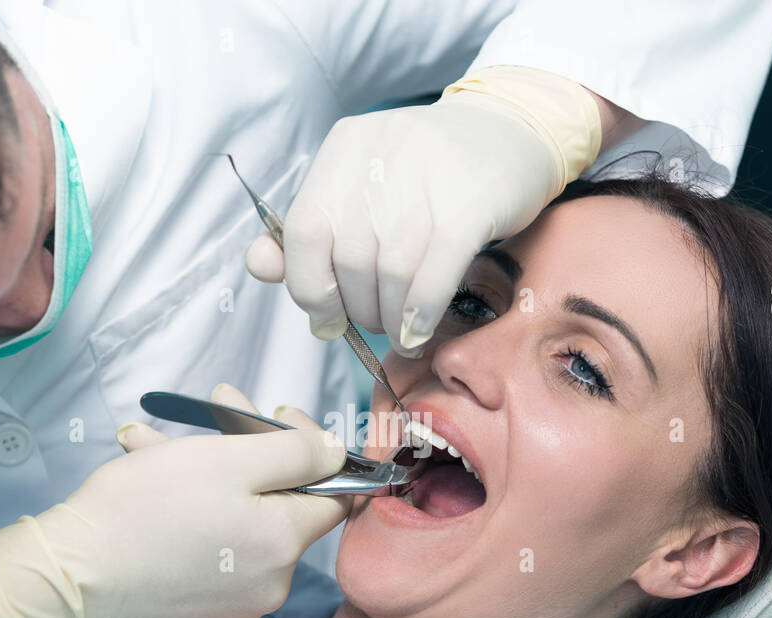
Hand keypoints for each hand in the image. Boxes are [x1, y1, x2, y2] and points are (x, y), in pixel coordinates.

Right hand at [0, 384, 350, 617]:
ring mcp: (236, 602)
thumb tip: (338, 454)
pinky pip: (214, 548)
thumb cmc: (145, 508)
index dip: (311, 447)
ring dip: (211, 472)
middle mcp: (273, 583)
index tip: (275, 416)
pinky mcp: (201, 610)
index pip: (334, 491)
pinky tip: (154, 477)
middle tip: (216, 407)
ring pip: (241, 519)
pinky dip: (194, 510)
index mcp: (286, 544)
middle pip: (281, 502)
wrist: (71, 573)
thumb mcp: (229, 460)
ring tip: (159, 442)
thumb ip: (298, 453)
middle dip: (249, 448)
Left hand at [245, 68, 602, 355]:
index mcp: (344, 151)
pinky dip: (420, 313)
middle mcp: (379, 156)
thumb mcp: (363, 191)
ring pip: (389, 272)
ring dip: (391, 317)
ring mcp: (426, 176)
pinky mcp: (471, 202)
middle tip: (375, 323)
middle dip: (358, 309)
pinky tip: (419, 330)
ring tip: (400, 331)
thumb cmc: (430, 178)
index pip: (302, 233)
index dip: (308, 288)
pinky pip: (432, 274)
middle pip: (349, 260)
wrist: (514, 132)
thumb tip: (258, 266)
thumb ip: (309, 231)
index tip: (326, 320)